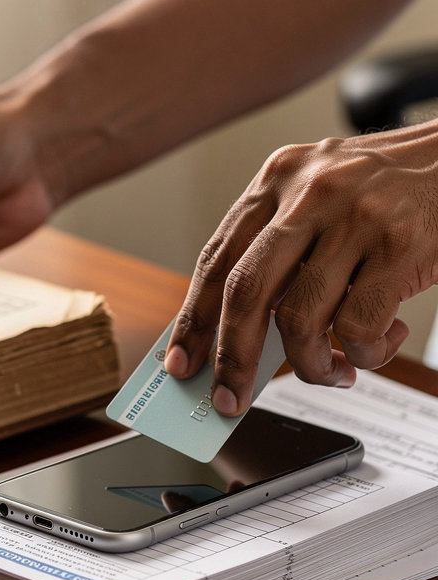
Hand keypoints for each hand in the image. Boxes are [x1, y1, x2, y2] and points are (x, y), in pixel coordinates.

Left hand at [165, 122, 437, 413]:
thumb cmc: (390, 192)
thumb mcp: (321, 198)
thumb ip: (279, 253)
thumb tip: (237, 336)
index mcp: (277, 180)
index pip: (216, 260)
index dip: (192, 319)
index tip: (179, 363)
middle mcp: (309, 194)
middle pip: (245, 293)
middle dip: (231, 357)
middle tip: (229, 398)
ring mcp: (356, 219)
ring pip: (299, 319)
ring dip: (308, 365)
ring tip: (329, 372)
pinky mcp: (401, 246)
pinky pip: (356, 329)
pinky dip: (360, 355)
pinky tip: (371, 349)